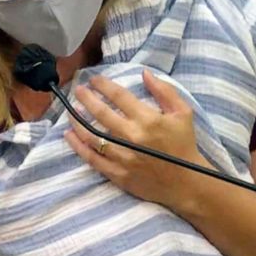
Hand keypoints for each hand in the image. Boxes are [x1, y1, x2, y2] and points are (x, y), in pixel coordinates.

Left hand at [63, 69, 212, 211]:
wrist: (187, 182)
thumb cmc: (184, 144)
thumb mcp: (182, 113)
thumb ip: (164, 91)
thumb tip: (144, 73)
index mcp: (147, 119)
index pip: (119, 96)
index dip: (103, 85)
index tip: (93, 80)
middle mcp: (132, 136)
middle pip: (101, 113)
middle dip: (86, 98)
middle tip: (78, 90)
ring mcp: (123, 156)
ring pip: (92, 136)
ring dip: (77, 121)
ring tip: (70, 111)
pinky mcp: (117, 174)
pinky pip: (92, 158)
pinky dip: (78, 146)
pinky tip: (69, 135)